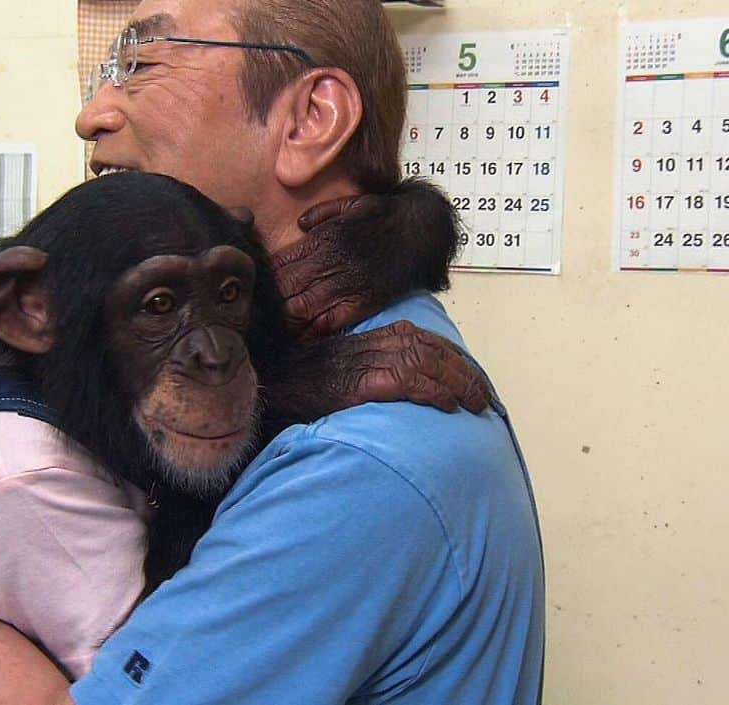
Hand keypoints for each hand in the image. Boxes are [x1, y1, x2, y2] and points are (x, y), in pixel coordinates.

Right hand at [268, 320, 489, 419]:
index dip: (448, 354)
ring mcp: (357, 363)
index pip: (416, 337)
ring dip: (455, 382)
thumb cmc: (291, 391)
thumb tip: (392, 387)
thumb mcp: (328, 375)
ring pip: (422, 361)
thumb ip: (357, 372)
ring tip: (474, 403)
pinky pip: (403, 380)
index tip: (470, 375)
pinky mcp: (352, 383)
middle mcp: (362, 346)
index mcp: (360, 341)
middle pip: (426, 346)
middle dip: (461, 369)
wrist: (259, 396)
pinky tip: (446, 405)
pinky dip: (430, 391)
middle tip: (483, 395)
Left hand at [271, 195, 387, 335]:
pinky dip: (311, 331)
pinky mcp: (363, 303)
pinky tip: (302, 334)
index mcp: (322, 239)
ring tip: (277, 325)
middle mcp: (331, 262)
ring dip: (286, 319)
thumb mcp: (351, 204)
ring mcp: (347, 285)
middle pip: (285, 289)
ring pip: (301, 309)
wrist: (424, 229)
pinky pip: (328, 324)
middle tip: (262, 312)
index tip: (259, 287)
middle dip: (270, 302)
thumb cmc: (385, 216)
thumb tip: (299, 224)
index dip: (264, 278)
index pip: (278, 264)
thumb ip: (321, 213)